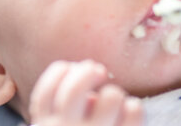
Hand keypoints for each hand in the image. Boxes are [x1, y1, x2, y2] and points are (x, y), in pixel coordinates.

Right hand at [28, 60, 143, 125]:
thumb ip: (62, 114)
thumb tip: (90, 83)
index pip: (46, 91)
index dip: (60, 71)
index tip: (72, 67)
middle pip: (75, 89)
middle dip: (88, 72)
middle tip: (99, 71)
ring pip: (110, 97)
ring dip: (114, 93)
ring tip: (115, 102)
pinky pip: (133, 112)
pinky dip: (134, 107)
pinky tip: (130, 110)